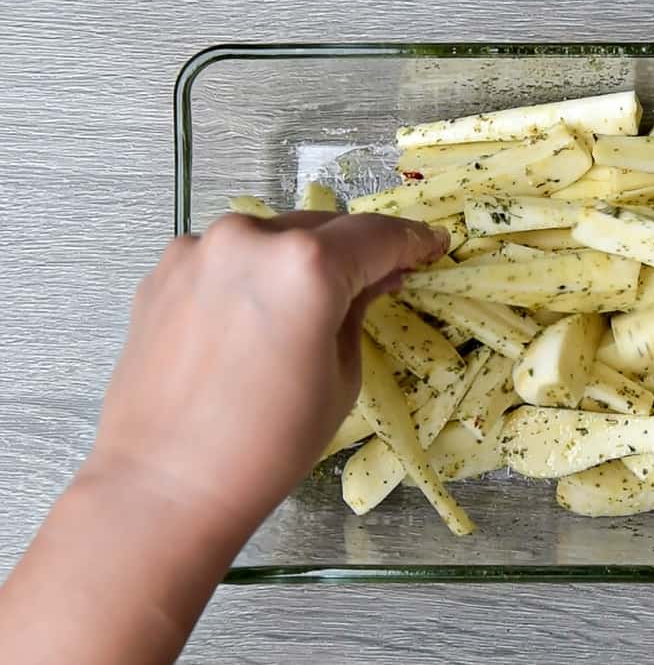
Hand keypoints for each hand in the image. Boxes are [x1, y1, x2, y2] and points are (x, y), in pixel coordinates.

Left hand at [95, 210, 446, 521]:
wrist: (166, 481)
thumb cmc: (269, 443)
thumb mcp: (341, 376)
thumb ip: (358, 309)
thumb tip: (374, 278)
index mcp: (306, 266)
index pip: (377, 236)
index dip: (413, 240)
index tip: (433, 246)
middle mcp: (250, 239)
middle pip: (322, 228)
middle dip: (353, 251)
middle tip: (380, 278)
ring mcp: (199, 250)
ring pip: (270, 238)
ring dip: (298, 260)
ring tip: (308, 304)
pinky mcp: (164, 270)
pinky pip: (226, 258)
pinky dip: (251, 275)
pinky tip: (254, 319)